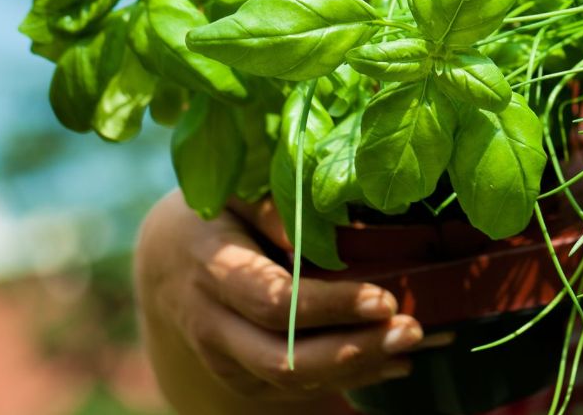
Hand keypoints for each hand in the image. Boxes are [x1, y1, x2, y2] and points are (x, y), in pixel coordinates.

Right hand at [135, 190, 452, 412]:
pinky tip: (390, 362)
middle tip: (411, 329)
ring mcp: (222, 357)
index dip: (331, 307)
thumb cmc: (222, 212)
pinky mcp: (238, 376)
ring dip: (356, 369)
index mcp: (214, 268)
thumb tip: (330, 228)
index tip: (384, 299)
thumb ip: (279, 207)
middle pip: (281, 358)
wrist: (170, 257)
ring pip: (288, 382)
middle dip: (353, 351)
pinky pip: (291, 390)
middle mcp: (211, 323)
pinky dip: (345, 379)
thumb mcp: (242, 192)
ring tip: (412, 345)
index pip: (274, 301)